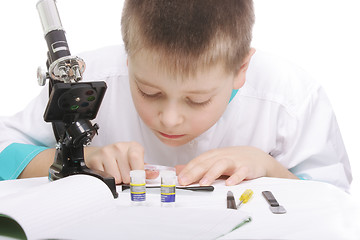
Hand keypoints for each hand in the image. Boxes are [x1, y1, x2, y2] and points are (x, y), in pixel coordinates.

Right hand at [84, 141, 143, 183]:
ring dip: (117, 180)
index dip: (138, 174)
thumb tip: (155, 174)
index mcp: (133, 147)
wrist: (101, 154)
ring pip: (116, 178)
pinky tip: (107, 171)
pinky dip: (107, 178)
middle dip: (126, 179)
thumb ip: (146, 170)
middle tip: (124, 174)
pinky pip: (105, 177)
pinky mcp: (96, 159)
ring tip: (116, 172)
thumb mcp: (136, 162)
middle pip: (127, 174)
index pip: (137, 160)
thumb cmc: (121, 158)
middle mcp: (120, 147)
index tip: (138, 180)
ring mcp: (107, 152)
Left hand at [177, 146, 296, 185]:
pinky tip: (229, 183)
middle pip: (206, 163)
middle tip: (185, 182)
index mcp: (213, 156)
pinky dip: (235, 177)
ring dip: (212, 174)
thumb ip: (197, 166)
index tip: (179, 179)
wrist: (257, 157)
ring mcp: (235, 161)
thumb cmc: (233, 160)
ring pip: (221, 165)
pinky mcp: (247, 167)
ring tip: (204, 183)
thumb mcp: (214, 161)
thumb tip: (178, 170)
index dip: (188, 170)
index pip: (198, 161)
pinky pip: (241, 172)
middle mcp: (222, 157)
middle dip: (194, 172)